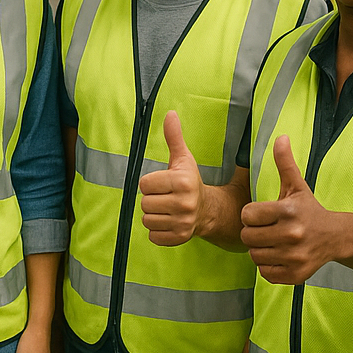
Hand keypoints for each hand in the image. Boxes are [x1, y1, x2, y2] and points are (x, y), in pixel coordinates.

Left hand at [139, 110, 206, 245]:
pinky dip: (157, 230)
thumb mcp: (182, 158)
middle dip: (151, 199)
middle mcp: (184, 204)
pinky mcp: (179, 238)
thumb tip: (170, 113)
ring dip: (153, 215)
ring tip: (166, 209)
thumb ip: (174, 137)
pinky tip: (168, 221)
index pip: (144, 184)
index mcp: (183, 182)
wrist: (208, 210)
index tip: (162, 183)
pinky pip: (152, 236)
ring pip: (146, 220)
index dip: (150, 183)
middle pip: (144, 203)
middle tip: (164, 197)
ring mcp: (183, 223)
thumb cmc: (189, 180)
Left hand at [240, 135, 331, 283]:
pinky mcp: (296, 274)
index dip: (252, 215)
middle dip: (253, 233)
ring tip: (273, 242)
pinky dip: (268, 266)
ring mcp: (295, 256)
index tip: (263, 214)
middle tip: (267, 229)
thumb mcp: (296, 186)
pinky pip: (265, 273)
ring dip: (260, 249)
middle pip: (247, 237)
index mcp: (288, 211)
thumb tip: (281, 137)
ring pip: (254, 255)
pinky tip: (280, 255)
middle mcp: (292, 234)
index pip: (247, 215)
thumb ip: (284, 163)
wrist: (336, 238)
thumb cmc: (309, 209)